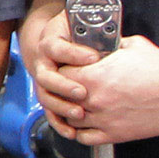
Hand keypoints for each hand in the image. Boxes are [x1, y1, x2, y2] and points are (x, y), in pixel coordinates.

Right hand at [20, 7, 89, 139]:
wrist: (52, 43)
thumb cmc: (71, 35)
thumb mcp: (80, 26)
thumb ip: (94, 32)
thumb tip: (115, 38)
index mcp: (50, 43)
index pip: (57, 48)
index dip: (74, 54)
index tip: (94, 58)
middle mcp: (43, 64)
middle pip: (46, 77)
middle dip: (64, 86)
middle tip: (82, 93)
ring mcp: (44, 82)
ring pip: (45, 97)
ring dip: (61, 106)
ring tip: (79, 113)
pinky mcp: (48, 97)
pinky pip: (49, 113)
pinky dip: (59, 123)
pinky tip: (72, 131)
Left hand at [40, 34, 158, 145]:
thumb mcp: (131, 46)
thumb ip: (110, 44)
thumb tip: (102, 41)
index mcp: (93, 76)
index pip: (59, 75)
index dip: (61, 72)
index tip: (67, 71)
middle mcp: (94, 100)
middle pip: (60, 99)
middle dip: (62, 93)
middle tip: (67, 90)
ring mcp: (104, 119)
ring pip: (69, 120)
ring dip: (69, 114)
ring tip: (75, 107)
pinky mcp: (116, 134)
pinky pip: (85, 138)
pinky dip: (80, 133)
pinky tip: (85, 125)